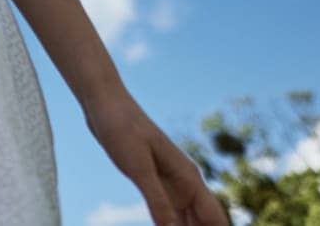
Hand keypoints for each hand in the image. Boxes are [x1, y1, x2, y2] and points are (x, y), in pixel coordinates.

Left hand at [84, 91, 226, 225]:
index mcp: (188, 178)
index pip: (215, 219)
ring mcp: (170, 183)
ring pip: (189, 220)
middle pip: (205, 223)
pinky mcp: (154, 182)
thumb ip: (157, 200)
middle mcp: (185, 182)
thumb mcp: (138, 167)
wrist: (104, 105)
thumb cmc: (122, 128)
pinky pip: (170, 213)